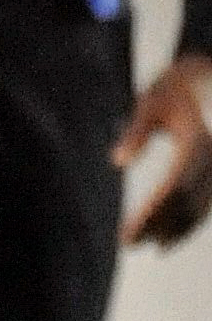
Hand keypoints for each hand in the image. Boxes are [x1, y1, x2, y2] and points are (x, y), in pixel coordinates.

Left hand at [115, 55, 211, 243]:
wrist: (203, 75)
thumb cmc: (170, 89)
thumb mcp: (148, 104)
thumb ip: (134, 132)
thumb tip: (117, 161)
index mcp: (198, 142)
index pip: (173, 187)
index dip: (153, 214)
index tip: (130, 232)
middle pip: (187, 200)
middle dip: (161, 225)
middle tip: (129, 243)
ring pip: (202, 204)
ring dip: (178, 227)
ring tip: (151, 245)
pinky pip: (207, 198)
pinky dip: (192, 219)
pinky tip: (172, 235)